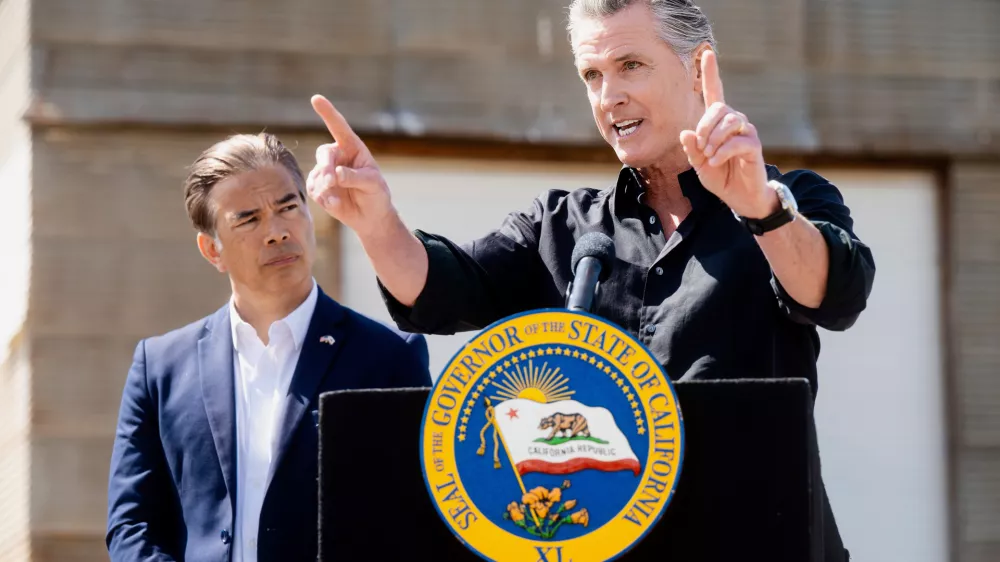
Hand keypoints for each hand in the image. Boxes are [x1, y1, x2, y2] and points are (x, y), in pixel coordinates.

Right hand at [307, 94, 395, 238]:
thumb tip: (336, 174)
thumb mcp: (373, 184)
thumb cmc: (376, 195)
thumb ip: (355, 177)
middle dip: (327, 167)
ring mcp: (326, 171)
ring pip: (317, 174)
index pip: (338, 127)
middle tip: (332, 182)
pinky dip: (324, 198)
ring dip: (326, 187)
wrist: (370, 217)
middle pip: (324, 154)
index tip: (316, 98)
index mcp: (353, 148)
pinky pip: (313, 189)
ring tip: (339, 200)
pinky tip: (336, 204)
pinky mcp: (318, 187)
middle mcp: (337, 156)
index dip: (328, 112)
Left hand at [679, 50, 774, 218]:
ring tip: (710, 156)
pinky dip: (722, 151)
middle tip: (700, 146)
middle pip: (719, 107)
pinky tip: (716, 161)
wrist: (740, 198)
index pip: (716, 93)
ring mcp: (746, 132)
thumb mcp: (700, 164)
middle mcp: (734, 123)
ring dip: (713, 139)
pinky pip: (737, 140)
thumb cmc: (721, 177)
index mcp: (718, 124)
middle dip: (704, 126)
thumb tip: (686, 132)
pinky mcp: (754, 146)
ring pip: (729, 121)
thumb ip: (692, 148)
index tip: (707, 53)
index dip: (712, 73)